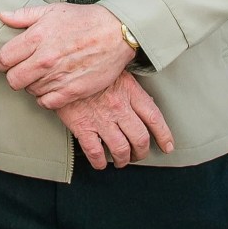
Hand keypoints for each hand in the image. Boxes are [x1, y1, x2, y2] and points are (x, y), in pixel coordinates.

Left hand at [0, 3, 135, 109]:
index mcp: (36, 37)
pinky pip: (46, 103)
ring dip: (33, 85)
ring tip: (44, 75)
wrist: (116, 33)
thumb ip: (24, 15)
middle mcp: (45, 59)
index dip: (4, 61)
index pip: (3, 59)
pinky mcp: (73, 91)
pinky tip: (52, 87)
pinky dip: (46, 98)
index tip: (11, 60)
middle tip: (24, 70)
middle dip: (15, 76)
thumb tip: (2, 16)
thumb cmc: (84, 20)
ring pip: (30, 91)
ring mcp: (59, 77)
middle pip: (13, 80)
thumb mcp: (52, 10)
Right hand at [55, 71, 175, 168]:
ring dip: (124, 159)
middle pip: (140, 139)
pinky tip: (101, 162)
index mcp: (130, 91)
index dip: (164, 135)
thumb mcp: (117, 71)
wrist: (60, 66)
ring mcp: (101, 118)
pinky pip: (95, 153)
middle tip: (139, 155)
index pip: (154, 118)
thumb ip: (132, 89)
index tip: (167, 146)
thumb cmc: (90, 66)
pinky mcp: (82, 126)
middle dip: (142, 152)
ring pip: (121, 149)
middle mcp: (119, 107)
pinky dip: (100, 162)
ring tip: (121, 160)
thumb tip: (147, 104)